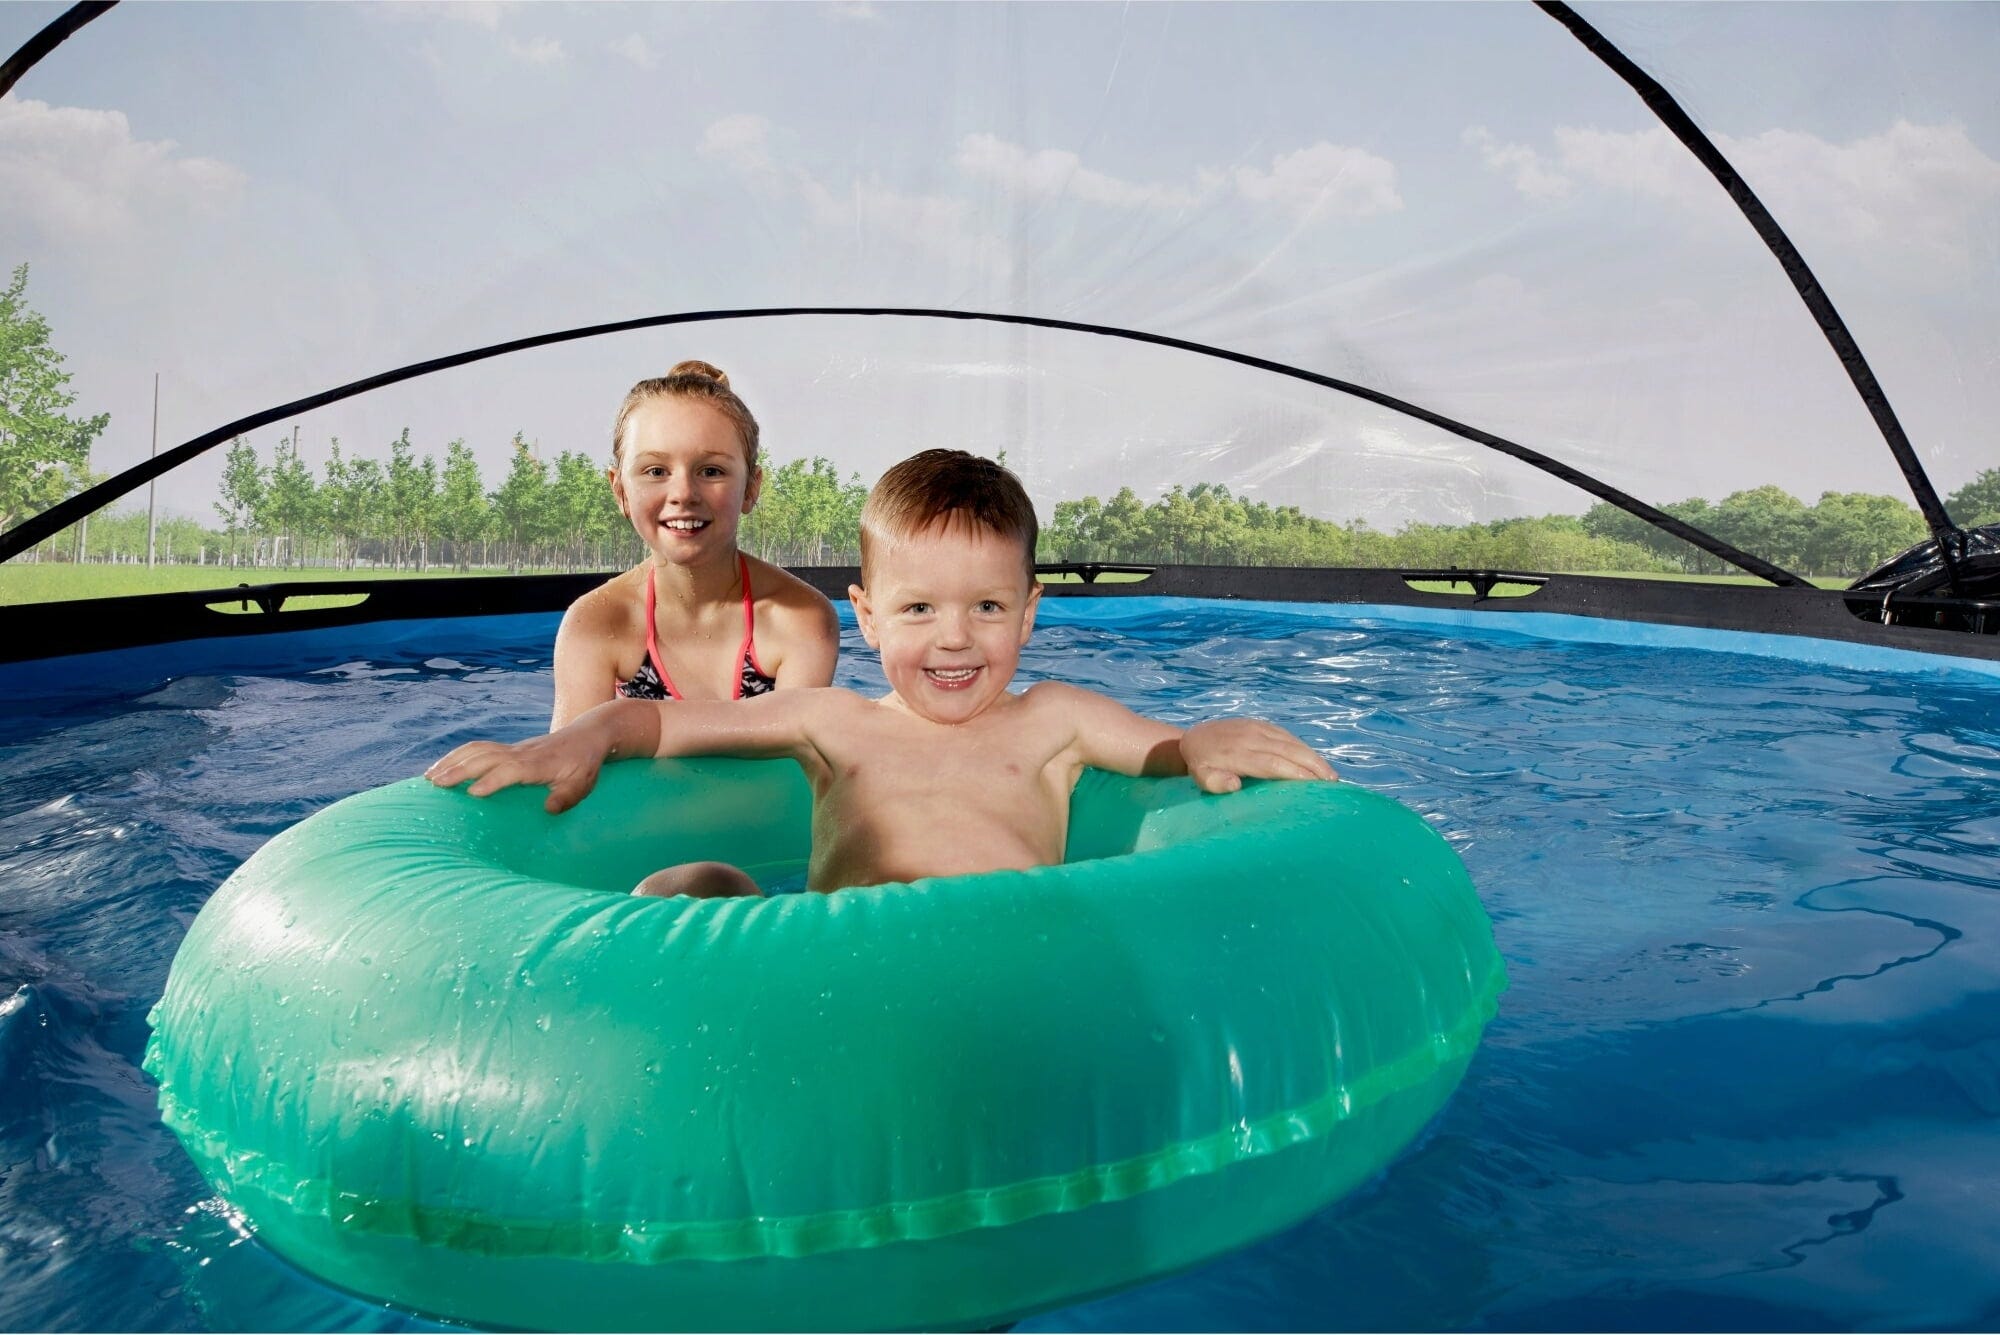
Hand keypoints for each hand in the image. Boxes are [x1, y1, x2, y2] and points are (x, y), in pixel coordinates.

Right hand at [425, 729, 608, 813]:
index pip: (510, 770)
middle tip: (434, 784)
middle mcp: (521, 754)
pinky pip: (479, 749)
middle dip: (458, 769)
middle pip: (484, 757)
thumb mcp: (583, 784)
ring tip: (428, 776)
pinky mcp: (509, 749)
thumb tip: (549, 809)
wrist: (586, 736)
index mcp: (538, 764)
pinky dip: (458, 755)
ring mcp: (513, 749)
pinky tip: (443, 766)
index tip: (473, 793)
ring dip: (452, 761)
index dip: (492, 780)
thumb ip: (567, 797)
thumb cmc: (584, 765)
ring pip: (477, 750)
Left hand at [1180, 717, 1336, 793]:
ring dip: (1313, 757)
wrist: (1195, 738)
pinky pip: (1287, 736)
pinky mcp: (1262, 724)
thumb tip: (1235, 784)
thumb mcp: (1200, 777)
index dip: (1295, 773)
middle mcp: (1251, 737)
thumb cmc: (1201, 765)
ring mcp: (1258, 728)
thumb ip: (1214, 782)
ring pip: (1291, 742)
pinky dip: (1304, 748)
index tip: (1315, 785)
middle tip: (1333, 782)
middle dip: (1313, 766)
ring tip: (1331, 774)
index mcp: (1238, 753)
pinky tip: (1316, 760)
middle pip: (1288, 751)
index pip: (1272, 763)